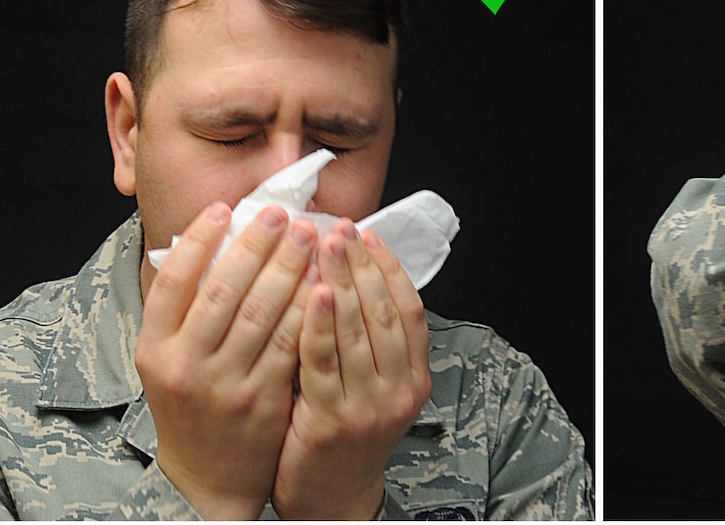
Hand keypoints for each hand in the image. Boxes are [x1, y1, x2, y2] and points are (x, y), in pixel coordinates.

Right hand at [136, 203, 314, 519]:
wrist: (207, 477)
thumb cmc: (190, 407)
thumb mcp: (167, 360)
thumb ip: (183, 311)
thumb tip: (210, 242)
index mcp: (154, 349)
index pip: (172, 280)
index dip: (199, 240)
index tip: (224, 209)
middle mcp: (184, 366)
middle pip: (222, 290)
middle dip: (256, 245)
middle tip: (282, 214)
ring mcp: (224, 386)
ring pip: (261, 314)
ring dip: (288, 269)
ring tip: (308, 237)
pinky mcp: (262, 401)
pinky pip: (288, 345)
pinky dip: (307, 310)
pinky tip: (321, 283)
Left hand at [272, 220, 430, 519]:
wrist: (330, 499)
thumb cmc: (341, 434)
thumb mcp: (370, 387)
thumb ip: (366, 341)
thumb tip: (343, 273)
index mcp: (414, 379)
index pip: (410, 312)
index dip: (390, 270)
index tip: (368, 236)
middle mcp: (398, 392)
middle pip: (384, 314)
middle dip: (361, 265)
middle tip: (340, 228)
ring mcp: (368, 409)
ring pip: (358, 333)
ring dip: (340, 283)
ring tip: (324, 245)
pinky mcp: (332, 422)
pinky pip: (324, 363)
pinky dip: (319, 324)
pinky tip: (310, 292)